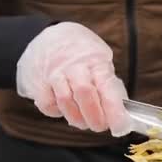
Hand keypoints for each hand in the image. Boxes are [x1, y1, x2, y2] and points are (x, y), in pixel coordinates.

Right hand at [16, 22, 131, 135]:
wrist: (51, 35)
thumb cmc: (83, 54)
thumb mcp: (101, 61)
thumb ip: (109, 85)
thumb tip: (122, 113)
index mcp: (96, 61)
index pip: (107, 87)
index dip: (114, 109)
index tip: (120, 127)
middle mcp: (74, 65)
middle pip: (85, 93)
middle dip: (94, 116)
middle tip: (100, 126)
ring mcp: (54, 72)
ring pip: (65, 100)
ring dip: (77, 118)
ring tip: (83, 122)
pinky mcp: (39, 80)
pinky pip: (47, 103)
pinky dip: (56, 112)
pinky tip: (63, 110)